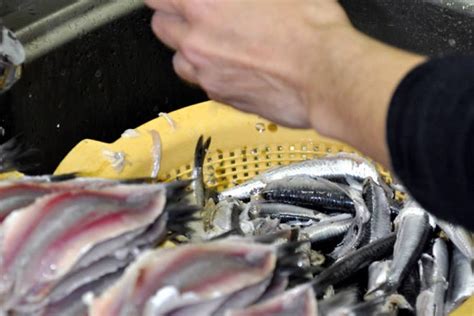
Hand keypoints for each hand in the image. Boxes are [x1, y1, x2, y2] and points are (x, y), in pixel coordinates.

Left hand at [145, 0, 424, 167]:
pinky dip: (208, 72)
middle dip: (174, 16)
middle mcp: (196, 39)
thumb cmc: (309, 29)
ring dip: (188, 48)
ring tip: (214, 43)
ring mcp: (205, 72)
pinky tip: (231, 65)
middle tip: (195, 14)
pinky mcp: (220, 95)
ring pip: (176, 57)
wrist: (326, 75)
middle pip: (160, 24)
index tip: (180, 0)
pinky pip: (200, 81)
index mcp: (204, 3)